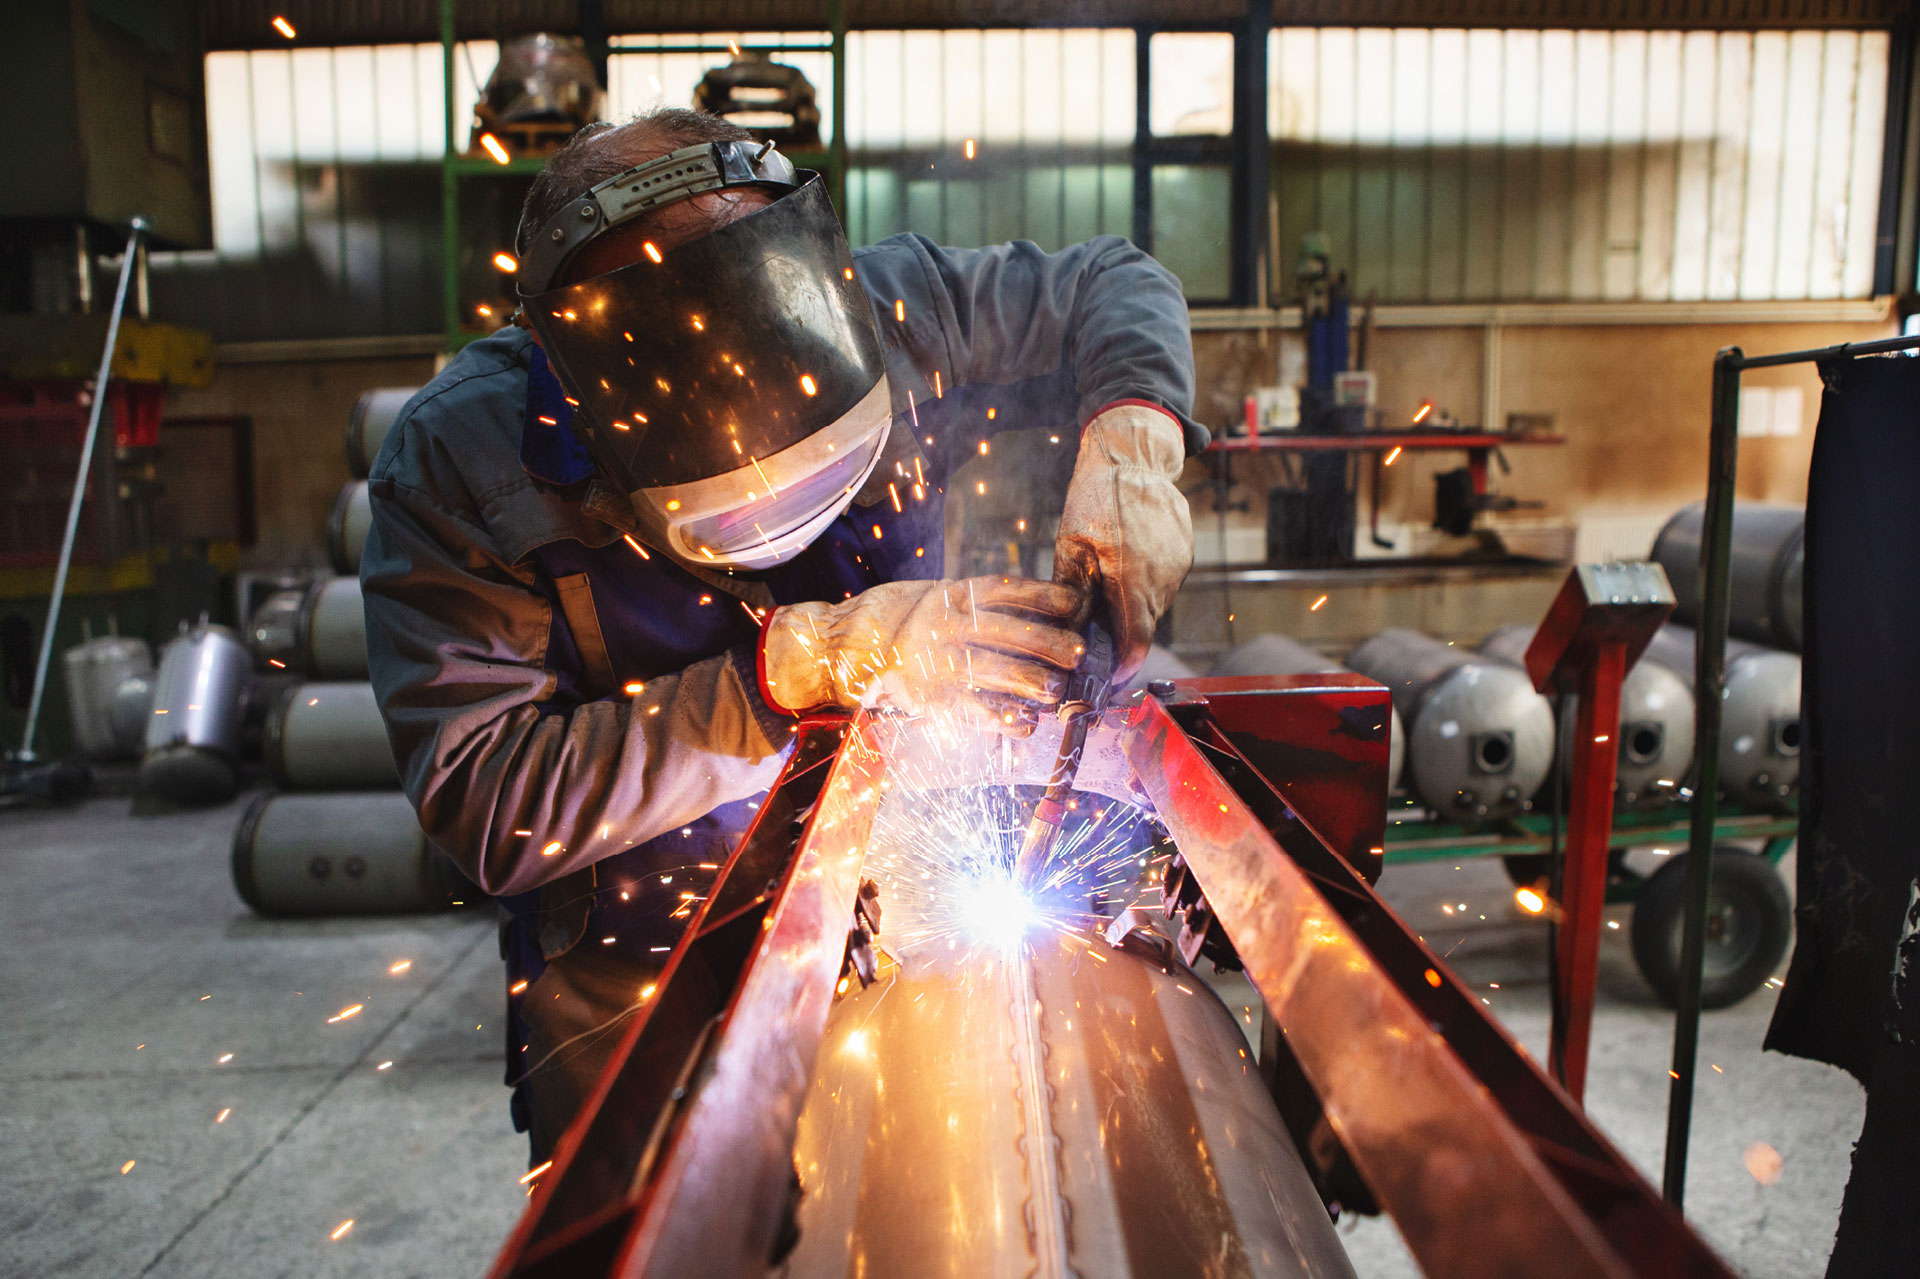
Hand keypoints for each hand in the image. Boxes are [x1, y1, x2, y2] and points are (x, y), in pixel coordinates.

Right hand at [759, 576, 1087, 735]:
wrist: (832, 646)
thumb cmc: (889, 620)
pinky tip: (1025, 726)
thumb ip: (969, 602)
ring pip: (994, 670)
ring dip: (1031, 682)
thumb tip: (1028, 611)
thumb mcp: (928, 596)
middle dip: (1049, 642)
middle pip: (1009, 630)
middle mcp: (945, 623)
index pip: (1007, 590)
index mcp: (950, 594)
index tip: (1077, 603)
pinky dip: (1000, 718)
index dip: (1045, 597)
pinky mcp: (925, 696)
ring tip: (1058, 692)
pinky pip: (971, 708)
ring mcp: (935, 660)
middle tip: (1080, 654)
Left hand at [1053, 402, 1193, 683]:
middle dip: (1121, 637)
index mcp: (1132, 577)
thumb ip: (1072, 594)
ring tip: (1107, 585)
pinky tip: (1126, 562)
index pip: (1136, 643)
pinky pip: (1163, 583)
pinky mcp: (1185, 554)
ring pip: (1153, 606)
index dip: (1122, 668)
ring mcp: (1179, 565)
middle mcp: (1163, 576)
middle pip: (1144, 627)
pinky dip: (1143, 585)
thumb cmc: (1095, 496)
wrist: (1135, 454)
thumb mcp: (1070, 544)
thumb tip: (1067, 637)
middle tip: (1095, 634)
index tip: (1107, 679)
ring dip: (1131, 607)